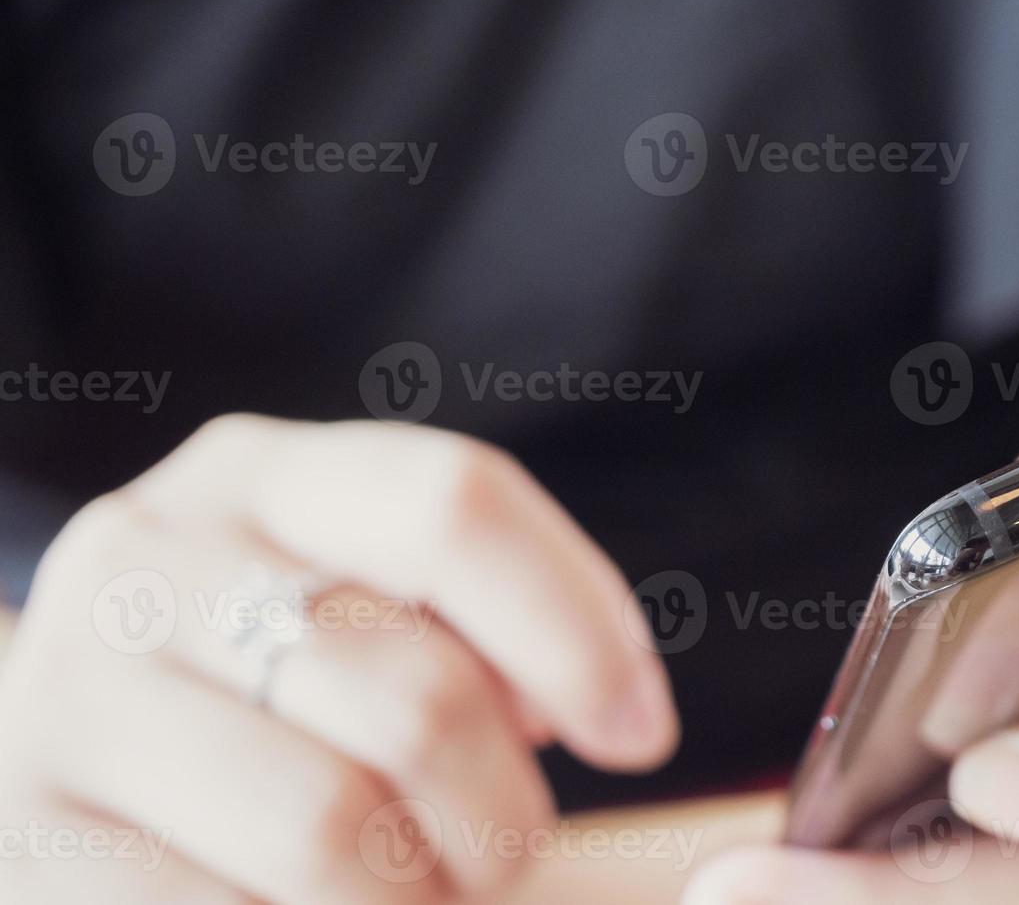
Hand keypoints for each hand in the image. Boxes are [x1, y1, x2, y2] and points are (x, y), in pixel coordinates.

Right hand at [0, 415, 677, 903]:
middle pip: (420, 693)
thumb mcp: (377, 610)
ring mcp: (71, 702)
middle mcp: (148, 560)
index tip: (640, 734)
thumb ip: (485, 625)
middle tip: (497, 848)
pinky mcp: (34, 850)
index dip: (579, 629)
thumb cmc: (284, 698)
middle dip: (503, 810)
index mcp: (260, 475)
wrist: (98, 777)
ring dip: (423, 894)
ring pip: (336, 828)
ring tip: (414, 888)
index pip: (455, 504)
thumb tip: (610, 706)